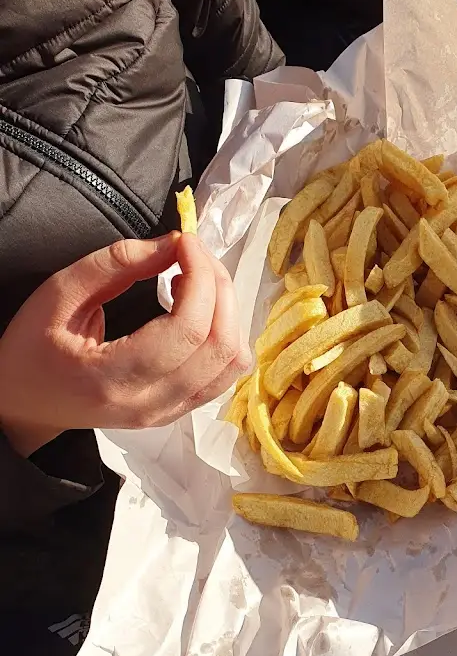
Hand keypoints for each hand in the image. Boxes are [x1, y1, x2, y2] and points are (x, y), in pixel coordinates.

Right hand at [0, 234, 249, 456]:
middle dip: (218, 286)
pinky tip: (200, 311)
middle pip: (219, 344)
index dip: (200, 277)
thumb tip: (174, 243)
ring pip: (232, 363)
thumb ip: (116, 265)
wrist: (24, 405)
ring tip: (196, 281)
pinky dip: (226, 335)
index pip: (188, 330)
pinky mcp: (178, 412)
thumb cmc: (31, 348)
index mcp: (113, 379)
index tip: (185, 241)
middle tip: (193, 254)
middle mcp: (150, 405)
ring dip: (228, 311)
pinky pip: (225, 375)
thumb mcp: (59, 295)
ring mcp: (169, 414)